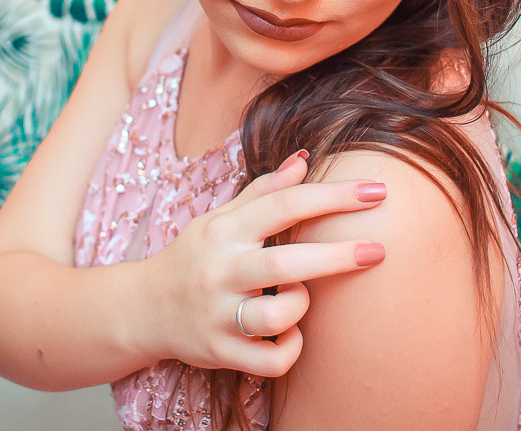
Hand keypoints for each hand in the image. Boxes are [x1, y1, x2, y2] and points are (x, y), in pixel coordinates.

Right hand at [142, 150, 387, 377]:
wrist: (143, 308)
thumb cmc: (194, 257)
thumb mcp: (220, 217)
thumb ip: (263, 191)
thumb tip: (304, 159)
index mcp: (224, 230)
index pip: (284, 205)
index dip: (333, 196)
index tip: (376, 192)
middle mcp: (220, 270)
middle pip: (285, 263)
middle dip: (337, 255)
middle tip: (378, 250)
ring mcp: (218, 314)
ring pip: (277, 316)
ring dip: (301, 307)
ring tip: (299, 298)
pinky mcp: (219, 353)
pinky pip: (270, 360)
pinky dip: (290, 349)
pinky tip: (290, 334)